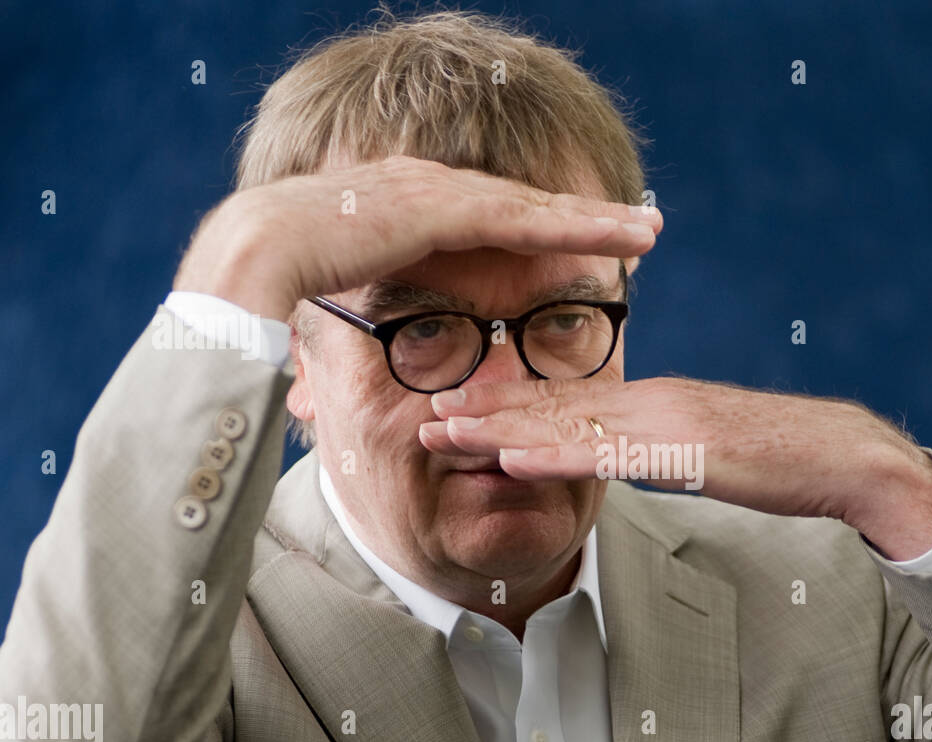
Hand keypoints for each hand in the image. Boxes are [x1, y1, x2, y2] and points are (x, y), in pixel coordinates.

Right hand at [172, 155, 661, 320]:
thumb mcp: (348, 287)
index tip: (587, 237)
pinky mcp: (439, 208)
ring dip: (596, 219)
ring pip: (536, 206)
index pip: (494, 215)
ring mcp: (435, 192)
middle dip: (586, 215)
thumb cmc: (283, 281)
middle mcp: (431, 188)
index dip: (544, 225)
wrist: (247, 253)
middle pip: (526, 203)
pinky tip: (615, 236)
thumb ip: (384, 297)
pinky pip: (522, 220)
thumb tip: (394, 328)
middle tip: (643, 225)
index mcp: (411, 206)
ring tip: (648, 231)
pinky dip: (572, 227)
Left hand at [418, 377, 931, 559]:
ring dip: (501, 428)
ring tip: (444, 431)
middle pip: (553, 405)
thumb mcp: (707, 456)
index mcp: (652, 402)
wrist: (845, 458)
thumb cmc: (784, 462)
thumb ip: (661, 453)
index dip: (507, 404)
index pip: (566, 401)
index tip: (456, 409)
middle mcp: (649, 400)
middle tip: (425, 416)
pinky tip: (512, 457)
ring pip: (569, 423)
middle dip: (485, 411)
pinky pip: (611, 453)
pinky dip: (557, 454)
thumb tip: (622, 463)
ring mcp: (666, 420)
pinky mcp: (686, 448)